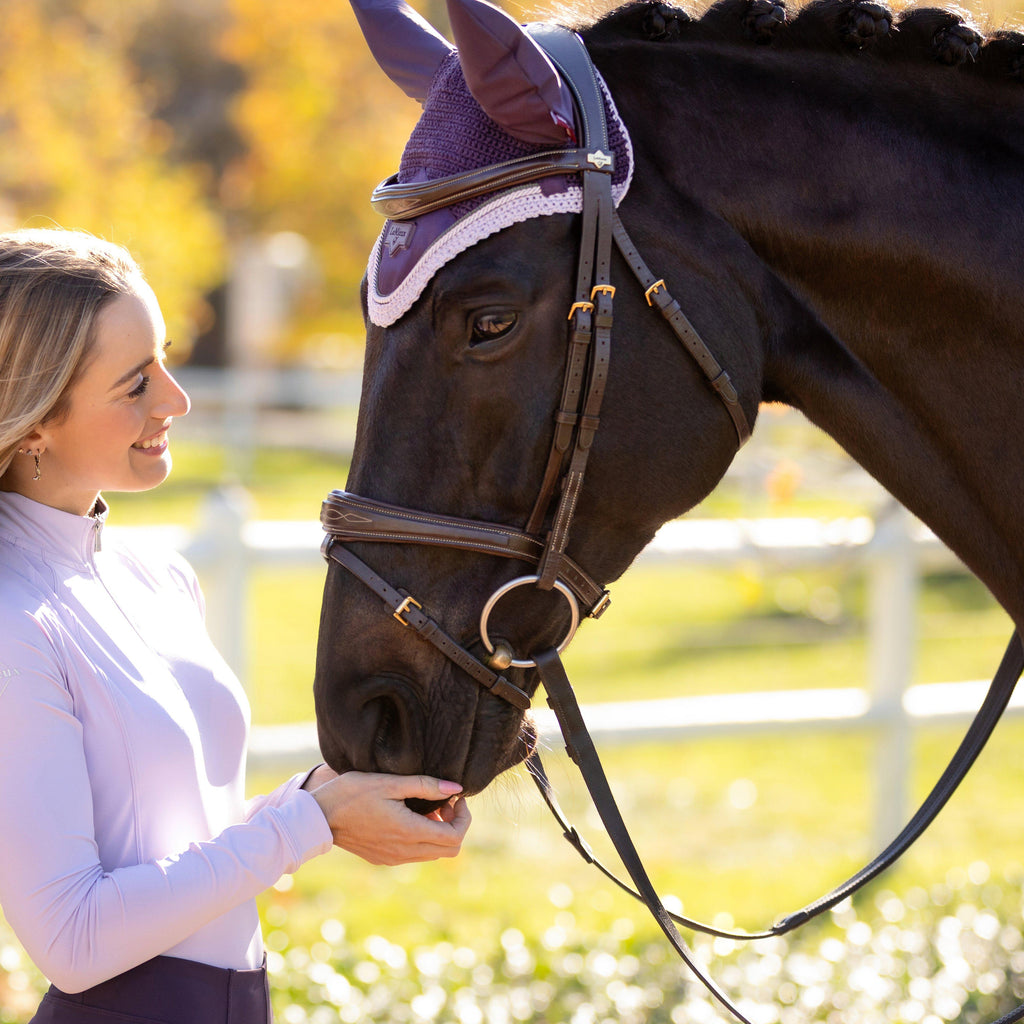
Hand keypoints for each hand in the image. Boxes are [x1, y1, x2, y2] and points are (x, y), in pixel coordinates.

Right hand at [305, 769, 471, 865]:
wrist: (318, 817)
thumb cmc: (352, 793)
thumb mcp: (390, 782)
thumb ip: (426, 786)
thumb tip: (456, 788)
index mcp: (409, 833)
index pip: (455, 838)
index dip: (463, 817)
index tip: (455, 797)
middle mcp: (404, 852)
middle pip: (449, 850)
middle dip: (455, 825)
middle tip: (445, 801)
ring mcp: (394, 859)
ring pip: (433, 853)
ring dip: (439, 832)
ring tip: (428, 806)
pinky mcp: (384, 859)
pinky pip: (415, 854)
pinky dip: (423, 838)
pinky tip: (411, 816)